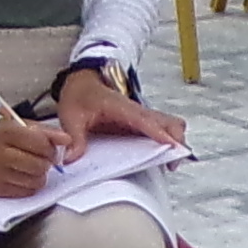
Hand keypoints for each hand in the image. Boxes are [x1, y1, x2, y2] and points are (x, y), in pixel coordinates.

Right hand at [0, 103, 57, 201]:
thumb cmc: (2, 137)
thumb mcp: (22, 126)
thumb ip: (46, 132)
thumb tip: (67, 140)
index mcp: (3, 132)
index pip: (38, 142)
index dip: (49, 148)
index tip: (49, 149)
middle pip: (38, 164)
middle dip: (46, 163)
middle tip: (42, 159)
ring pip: (35, 180)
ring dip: (39, 175)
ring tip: (32, 167)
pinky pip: (26, 192)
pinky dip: (30, 185)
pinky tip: (23, 175)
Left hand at [50, 68, 185, 157]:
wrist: (82, 83)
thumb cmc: (79, 96)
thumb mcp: (71, 116)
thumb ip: (74, 138)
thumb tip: (71, 158)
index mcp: (120, 107)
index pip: (144, 120)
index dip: (158, 133)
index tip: (171, 145)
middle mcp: (136, 111)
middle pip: (168, 122)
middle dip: (176, 140)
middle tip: (172, 163)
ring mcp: (141, 118)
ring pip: (170, 126)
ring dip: (175, 143)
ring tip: (170, 164)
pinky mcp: (141, 124)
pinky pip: (162, 131)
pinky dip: (168, 143)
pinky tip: (163, 159)